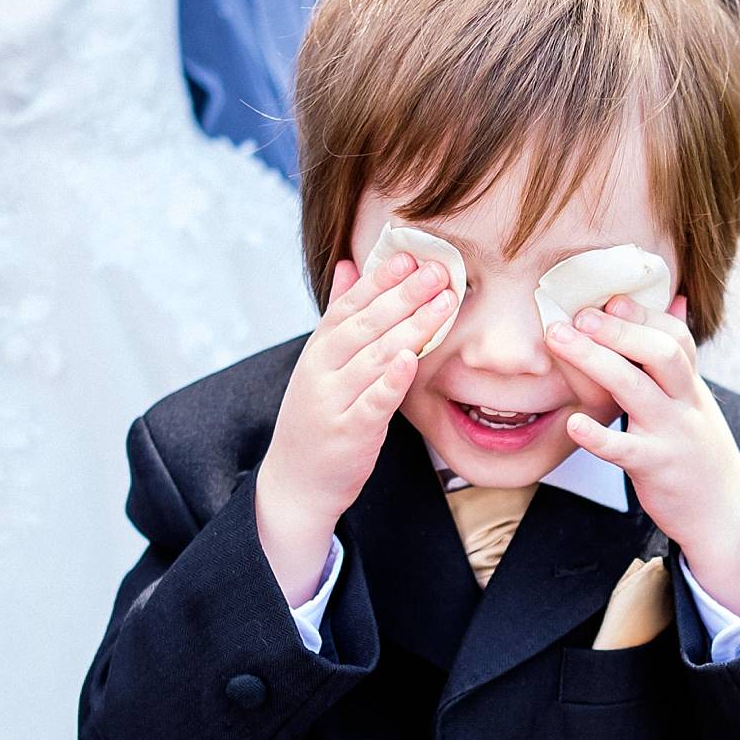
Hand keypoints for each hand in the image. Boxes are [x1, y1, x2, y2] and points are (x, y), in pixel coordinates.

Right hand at [254, 250, 458, 602]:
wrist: (295, 483)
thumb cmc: (317, 419)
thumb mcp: (321, 363)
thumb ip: (337, 314)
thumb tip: (347, 263)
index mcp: (318, 351)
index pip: (349, 306)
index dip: (379, 280)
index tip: (409, 256)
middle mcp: (321, 372)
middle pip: (365, 326)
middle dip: (404, 296)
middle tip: (438, 271)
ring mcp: (333, 403)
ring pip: (374, 358)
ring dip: (410, 328)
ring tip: (443, 304)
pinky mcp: (348, 435)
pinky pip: (372, 404)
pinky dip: (390, 381)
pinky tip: (411, 359)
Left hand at [547, 293, 739, 616]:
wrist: (723, 514)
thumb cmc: (696, 453)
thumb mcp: (694, 401)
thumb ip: (679, 357)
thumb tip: (676, 302)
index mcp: (691, 386)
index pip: (676, 337)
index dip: (644, 313)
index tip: (610, 296)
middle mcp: (686, 404)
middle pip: (662, 352)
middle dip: (620, 328)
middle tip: (578, 314)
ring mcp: (673, 435)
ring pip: (638, 390)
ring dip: (596, 360)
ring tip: (559, 340)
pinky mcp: (656, 469)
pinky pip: (625, 449)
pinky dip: (598, 436)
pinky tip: (572, 423)